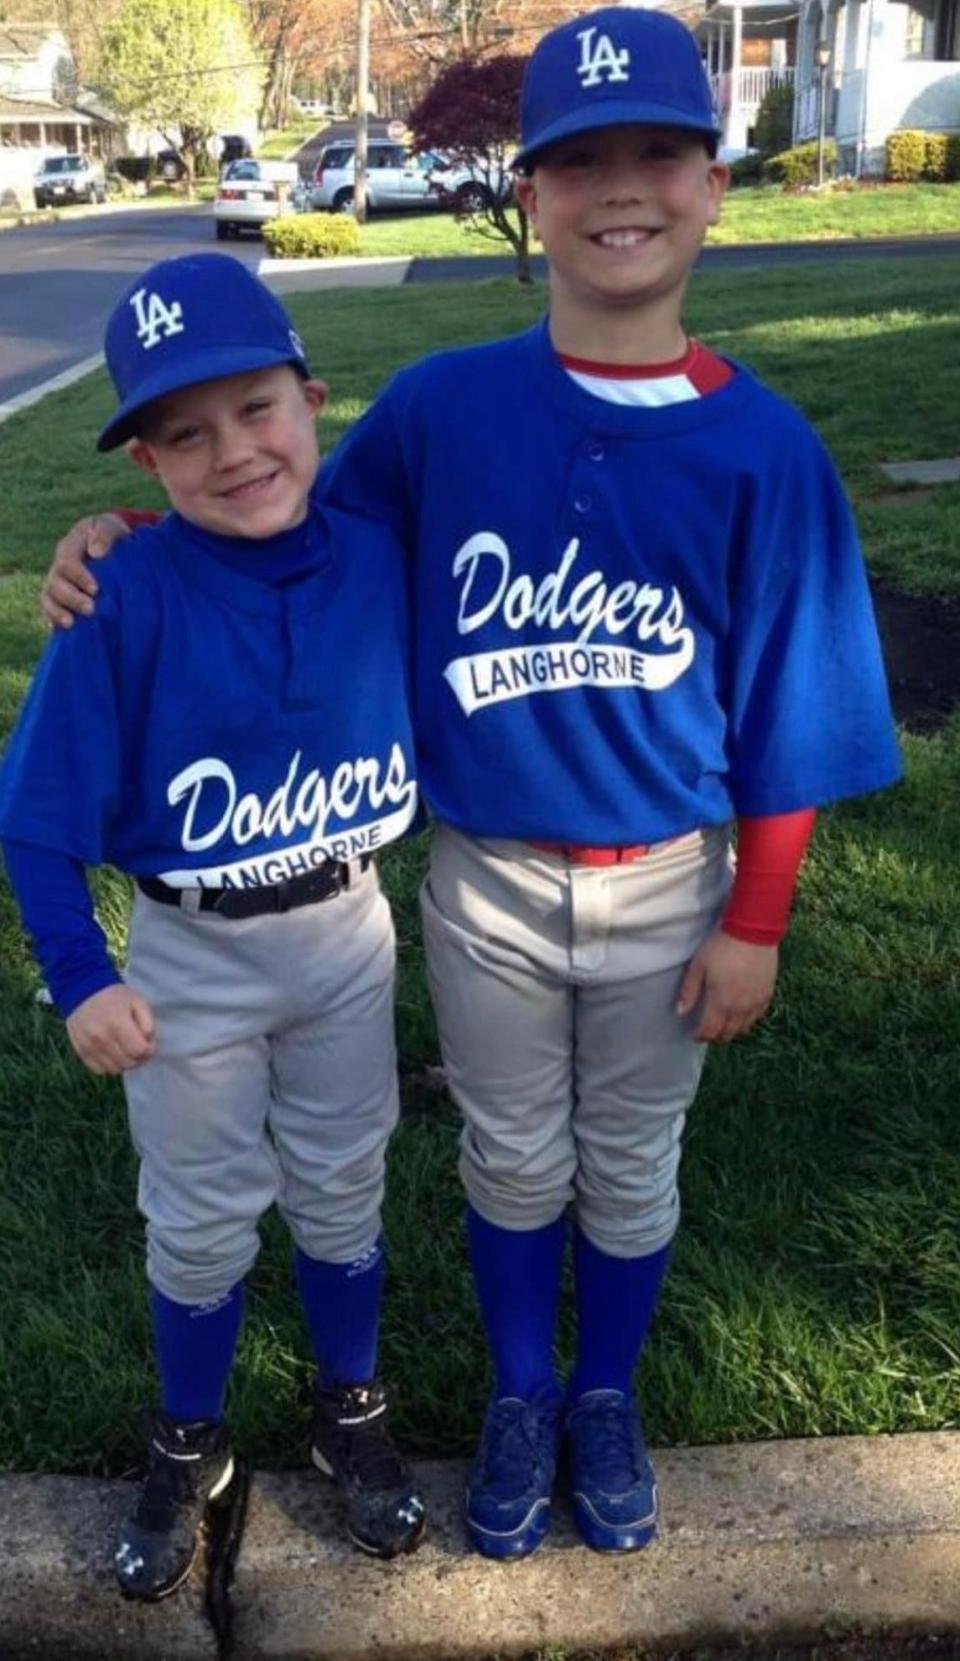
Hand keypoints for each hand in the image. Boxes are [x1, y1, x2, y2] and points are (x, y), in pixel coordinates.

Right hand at [41, 514, 129, 629]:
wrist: (114, 546)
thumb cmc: (113, 535)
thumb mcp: (111, 526)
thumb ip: (105, 534)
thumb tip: (96, 553)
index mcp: (69, 547)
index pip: (66, 562)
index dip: (78, 577)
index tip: (96, 589)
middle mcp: (59, 567)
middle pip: (55, 584)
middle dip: (71, 598)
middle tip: (91, 609)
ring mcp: (58, 583)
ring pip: (48, 599)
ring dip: (58, 612)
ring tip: (71, 623)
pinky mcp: (61, 599)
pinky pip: (49, 610)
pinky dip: (54, 620)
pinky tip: (66, 629)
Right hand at [66, 983, 155, 1074]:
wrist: (82, 991)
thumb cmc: (113, 996)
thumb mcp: (137, 1001)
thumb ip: (147, 1022)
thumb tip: (148, 1041)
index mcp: (117, 1024)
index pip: (139, 1051)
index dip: (149, 1050)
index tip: (149, 1043)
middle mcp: (101, 1038)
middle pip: (128, 1063)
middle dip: (138, 1058)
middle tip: (138, 1047)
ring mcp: (89, 1047)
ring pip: (114, 1070)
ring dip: (124, 1063)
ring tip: (125, 1050)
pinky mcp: (80, 1052)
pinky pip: (99, 1070)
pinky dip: (108, 1065)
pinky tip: (111, 1053)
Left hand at [676, 928, 777, 1042]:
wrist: (752, 931)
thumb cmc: (721, 947)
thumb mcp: (698, 966)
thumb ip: (689, 991)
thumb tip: (681, 1012)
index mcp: (721, 1002)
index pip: (710, 1030)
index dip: (700, 1036)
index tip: (694, 1035)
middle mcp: (740, 1008)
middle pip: (728, 1033)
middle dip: (716, 1036)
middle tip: (707, 1031)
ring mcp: (756, 1002)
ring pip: (744, 1028)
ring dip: (732, 1030)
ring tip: (723, 1025)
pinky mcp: (768, 993)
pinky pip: (758, 1016)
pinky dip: (748, 1020)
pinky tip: (742, 1014)